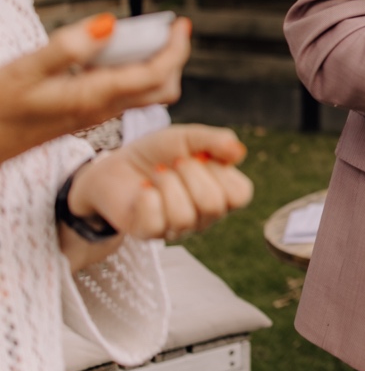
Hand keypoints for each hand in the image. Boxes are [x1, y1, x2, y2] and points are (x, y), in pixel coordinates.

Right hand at [0, 14, 191, 163]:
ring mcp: (95, 115)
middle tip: (169, 29)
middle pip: (162, 89)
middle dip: (174, 59)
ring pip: (145, 95)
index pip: (156, 75)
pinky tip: (113, 54)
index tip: (182, 24)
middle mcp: (102, 110)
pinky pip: (124, 94)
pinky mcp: (84, 115)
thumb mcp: (26, 71)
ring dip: (156, 65)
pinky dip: (133, 72)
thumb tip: (109, 23)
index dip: (176, 49)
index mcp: (95, 98)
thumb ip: (68, 47)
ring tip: (145, 36)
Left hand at [63, 124, 253, 269]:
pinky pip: (156, 224)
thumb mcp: (189, 137)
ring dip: (167, 184)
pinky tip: (143, 189)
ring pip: (185, 217)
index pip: (240, 195)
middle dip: (190, 174)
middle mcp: (204, 215)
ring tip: (156, 174)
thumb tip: (239, 152)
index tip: (201, 155)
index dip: (222, 172)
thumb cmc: (158, 151)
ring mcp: (177, 228)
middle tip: (173, 161)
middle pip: (213, 205)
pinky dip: (147, 198)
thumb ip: (216, 140)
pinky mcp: (148, 233)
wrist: (117, 162)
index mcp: (221, 192)